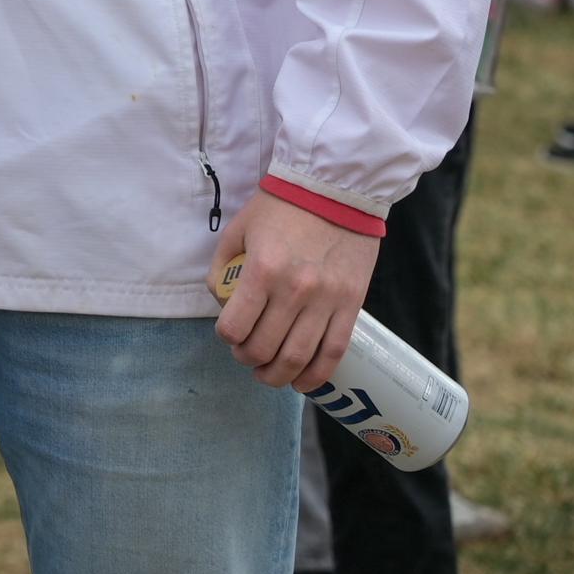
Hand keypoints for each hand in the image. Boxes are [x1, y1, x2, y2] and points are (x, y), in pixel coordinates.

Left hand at [210, 190, 376, 390]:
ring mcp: (327, 301)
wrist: (335, 190)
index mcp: (262, 270)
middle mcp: (295, 290)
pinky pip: (334, 351)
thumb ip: (224, 267)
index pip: (235, 326)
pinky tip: (302, 383)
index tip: (227, 334)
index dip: (226, 338)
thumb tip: (221, 303)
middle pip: (265, 347)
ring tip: (268, 375)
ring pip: (298, 357)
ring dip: (278, 375)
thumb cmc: (280, 208)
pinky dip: (316, 375)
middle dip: (248, 360)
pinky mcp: (352, 305)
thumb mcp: (238, 229)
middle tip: (245, 357)